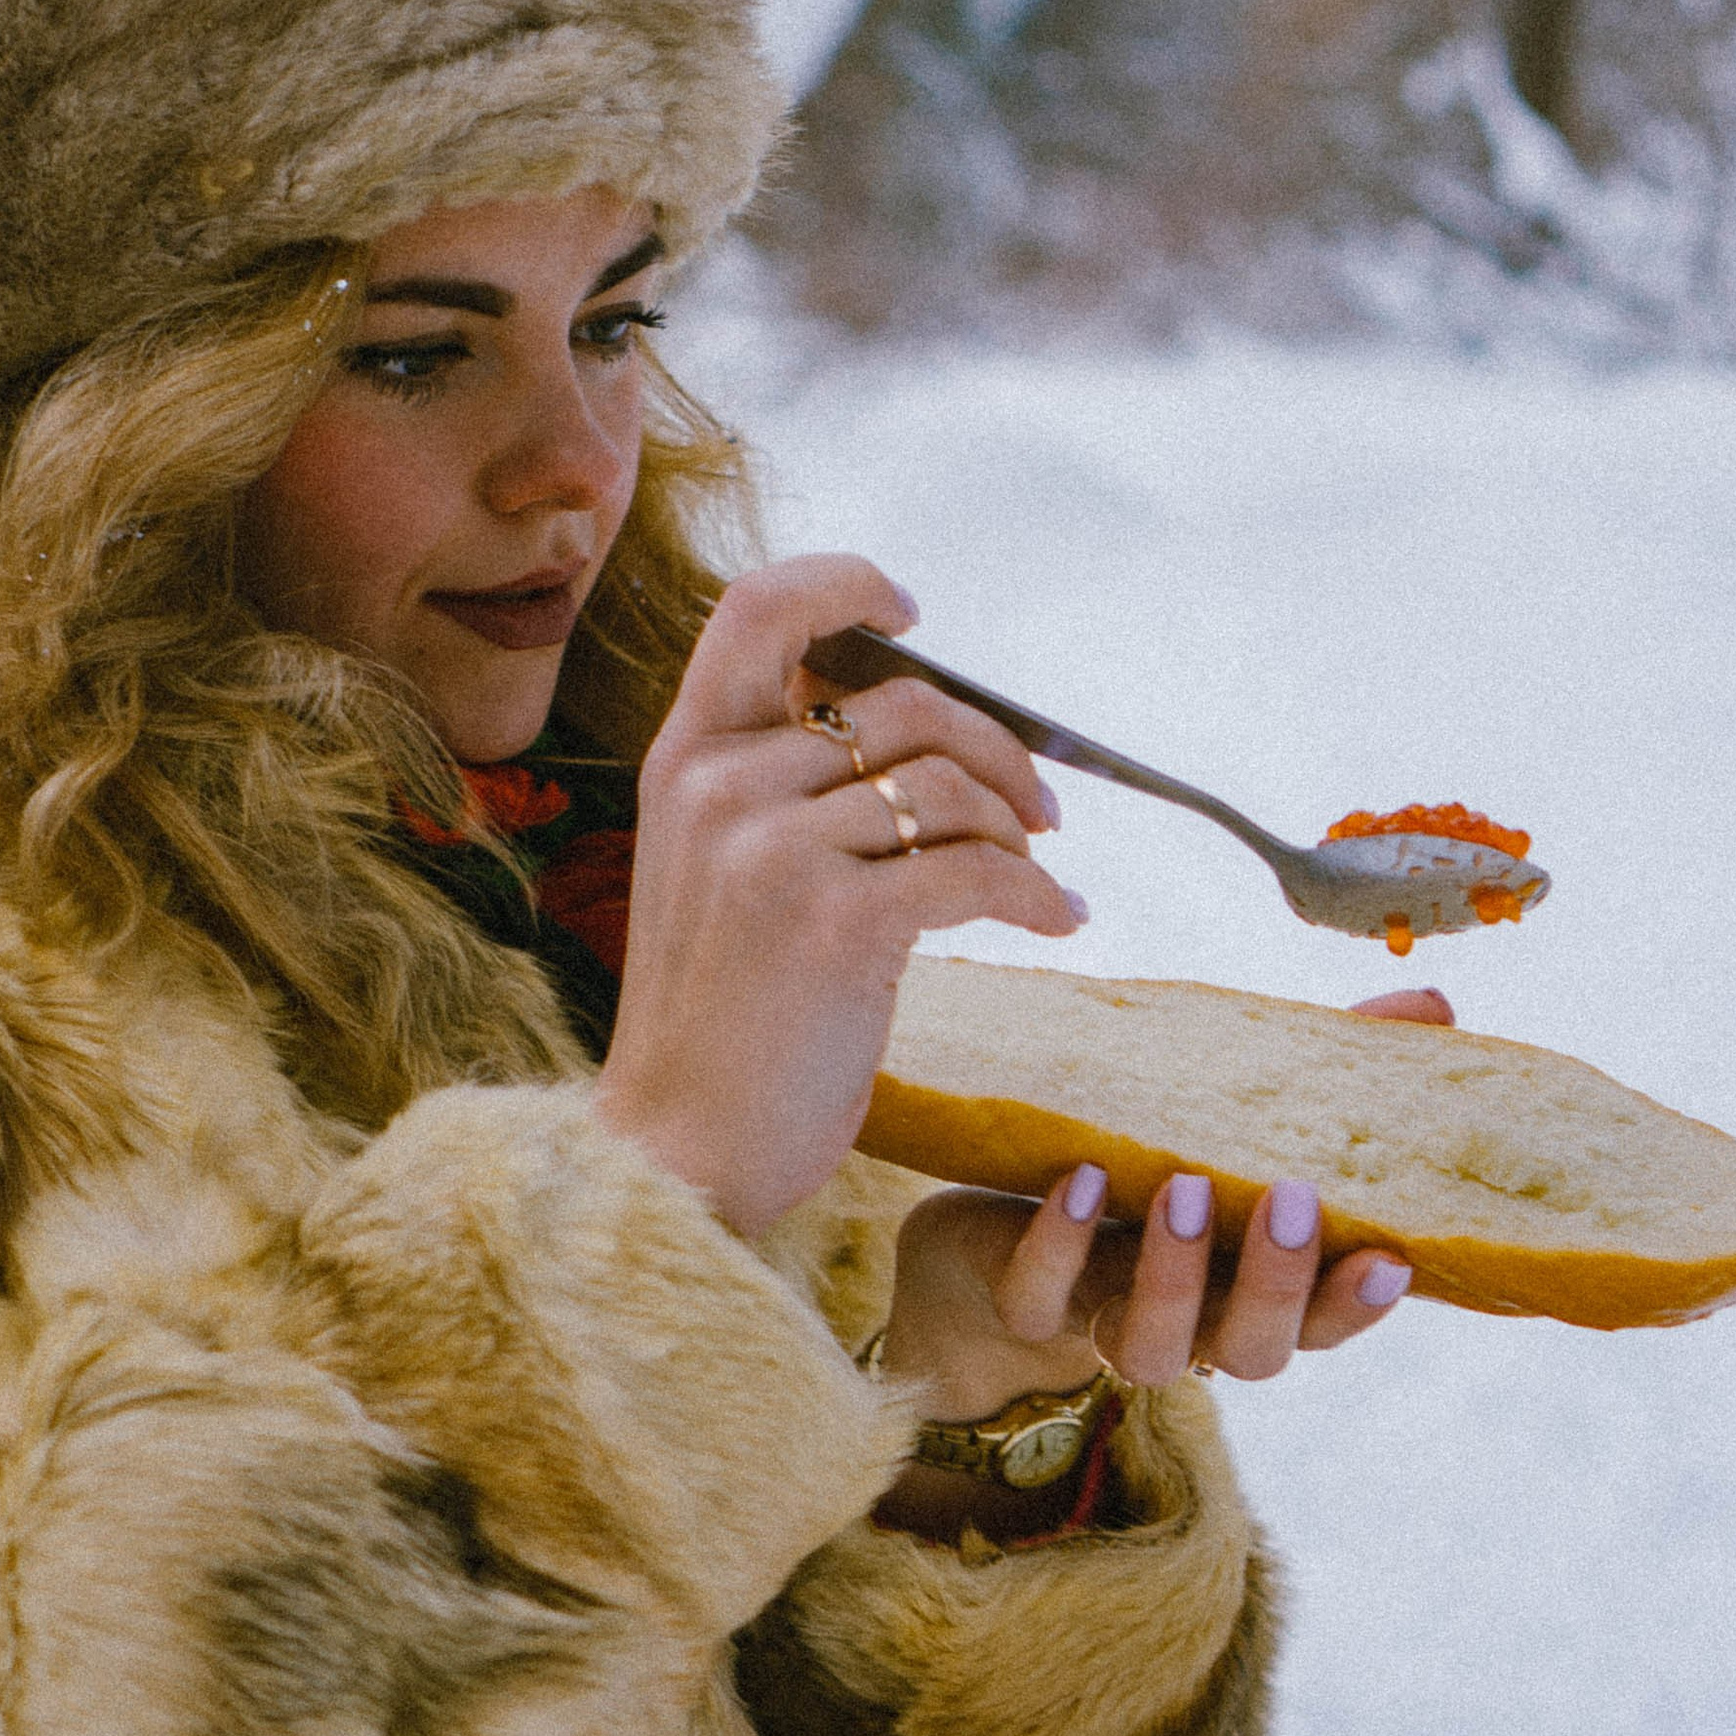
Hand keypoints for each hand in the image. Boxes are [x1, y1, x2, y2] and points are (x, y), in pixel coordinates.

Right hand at [591, 554, 1084, 1236]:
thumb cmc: (716, 1026)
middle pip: (903, 704)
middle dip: (996, 748)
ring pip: (948, 785)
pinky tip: (1059, 921)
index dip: (844, 582)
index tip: (912, 611)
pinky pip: (976, 872)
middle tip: (1039, 808)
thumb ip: (773, 794)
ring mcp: (773, 854)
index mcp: (682, 762)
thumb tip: (904, 736)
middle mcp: (720, 789)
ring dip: (1019, 826)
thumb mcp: (711, 876)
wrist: (676, 1153)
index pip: (756, 610)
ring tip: (1039, 871)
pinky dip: (1037, 895)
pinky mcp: (836, 925)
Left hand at [874, 987, 1455, 1418]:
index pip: (1326, 1322)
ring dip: (1171, 1277)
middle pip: (1253, 1352)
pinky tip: (1079, 1180)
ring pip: (1149, 1349)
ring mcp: (1102, 1318)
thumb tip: (1434, 1005)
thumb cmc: (1142, 1163)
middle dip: (1277, 1286)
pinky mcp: (1022, 1302)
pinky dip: (1059, 1246)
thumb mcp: (1233, 1113)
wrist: (988, 1227)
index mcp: (1249, 1287)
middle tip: (1287, 1201)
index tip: (1392, 1257)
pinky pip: (1039, 1300)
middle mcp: (1189, 1322)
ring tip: (1179, 1187)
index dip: (1358, 1304)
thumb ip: (1333, 1067)